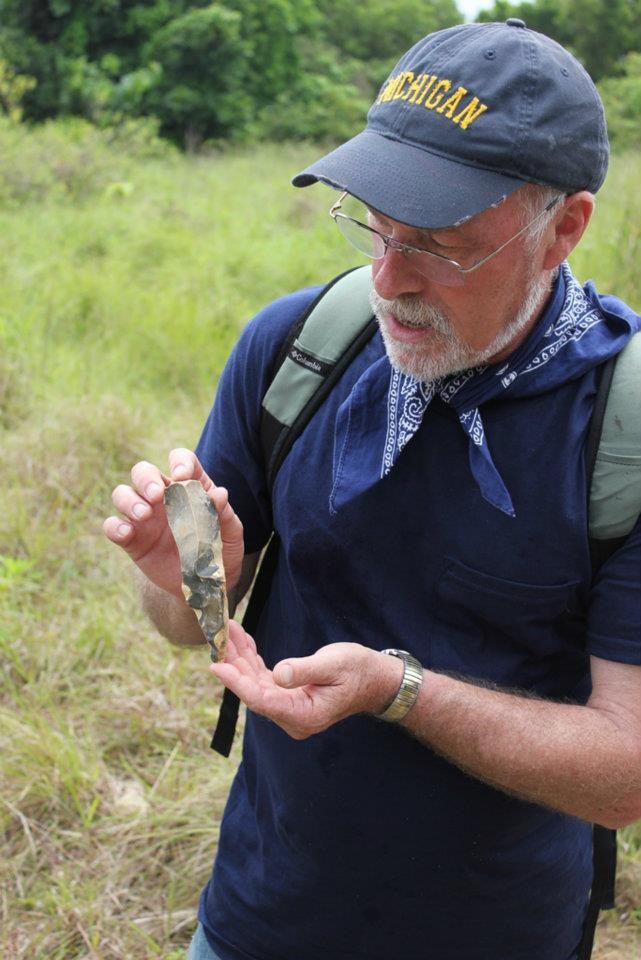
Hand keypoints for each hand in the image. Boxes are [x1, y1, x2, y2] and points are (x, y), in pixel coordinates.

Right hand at [103, 449, 244, 597]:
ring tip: (144, 515)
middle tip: (157, 495)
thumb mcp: (231, 533)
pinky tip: (127, 534)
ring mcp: (143, 517)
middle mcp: (162, 497)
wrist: (205, 584)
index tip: (183, 475)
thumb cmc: (219, 550)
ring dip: (129, 500)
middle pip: (143, 471)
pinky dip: (114, 527)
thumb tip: (219, 494)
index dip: (180, 461)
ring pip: (122, 494)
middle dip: (147, 478)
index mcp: (189, 487)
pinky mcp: (131, 540)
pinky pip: (112, 526)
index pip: (180, 460)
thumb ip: (224, 513)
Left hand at [210, 622, 403, 738]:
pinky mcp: (288, 697)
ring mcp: (289, 709)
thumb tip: (278, 675)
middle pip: (254, 691)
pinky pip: (264, 680)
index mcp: (304, 715)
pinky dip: (252, 661)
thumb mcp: (333, 665)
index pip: (262, 700)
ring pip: (256, 684)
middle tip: (220, 637)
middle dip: (235, 663)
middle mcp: (293, 717)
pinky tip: (243, 641)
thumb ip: (305, 670)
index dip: (237, 682)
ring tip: (228, 632)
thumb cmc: (358, 670)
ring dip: (241, 658)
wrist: (374, 679)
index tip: (217, 666)